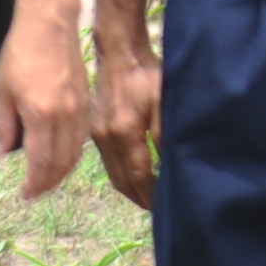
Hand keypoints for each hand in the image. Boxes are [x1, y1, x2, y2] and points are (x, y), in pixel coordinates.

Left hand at [0, 1, 89, 200]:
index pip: (40, 162)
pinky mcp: (87, 103)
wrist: (50, 26)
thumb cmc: (19, 54)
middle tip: (34, 191)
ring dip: (61, 171)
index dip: (34, 182)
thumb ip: (2, 125)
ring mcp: (80, 110)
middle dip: (48, 182)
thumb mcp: (1, 91)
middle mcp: (65, 117)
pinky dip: (72, 154)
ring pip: (75, 153)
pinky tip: (61, 156)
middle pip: (61, 163)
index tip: (25, 193)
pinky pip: (82, 139)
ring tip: (46, 179)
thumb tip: (1, 155)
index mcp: (41, 115)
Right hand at [90, 30, 161, 210]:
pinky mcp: (95, 131)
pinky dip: (122, 176)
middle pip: (122, 181)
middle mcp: (106, 138)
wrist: (121, 55)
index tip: (168, 209)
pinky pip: (108, 163)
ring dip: (131, 190)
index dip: (153, 196)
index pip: (139, 175)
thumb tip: (170, 167)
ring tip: (150, 199)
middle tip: (161, 211)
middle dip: (141, 199)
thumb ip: (167, 136)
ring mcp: (97, 135)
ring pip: (113, 175)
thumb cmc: (148, 75)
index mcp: (125, 132)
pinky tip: (136, 177)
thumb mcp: (166, 103)